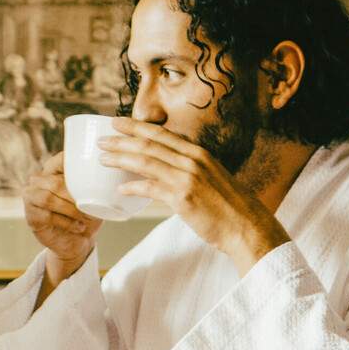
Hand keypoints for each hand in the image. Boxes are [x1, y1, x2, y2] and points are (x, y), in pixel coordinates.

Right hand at [22, 151, 98, 286]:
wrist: (77, 242)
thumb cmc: (85, 215)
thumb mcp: (93, 197)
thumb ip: (94, 183)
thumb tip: (110, 174)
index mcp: (53, 170)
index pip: (59, 160)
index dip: (71, 164)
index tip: (90, 173)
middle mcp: (38, 181)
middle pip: (55, 183)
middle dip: (75, 196)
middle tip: (92, 207)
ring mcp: (31, 197)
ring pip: (49, 198)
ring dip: (70, 209)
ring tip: (86, 218)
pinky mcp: (31, 216)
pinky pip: (48, 216)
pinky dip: (67, 222)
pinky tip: (79, 227)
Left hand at [104, 120, 288, 273]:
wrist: (247, 226)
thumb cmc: (229, 207)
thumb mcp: (212, 178)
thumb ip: (191, 170)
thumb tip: (169, 170)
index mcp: (198, 153)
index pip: (162, 134)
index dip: (136, 127)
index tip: (117, 122)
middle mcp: (192, 160)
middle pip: (149, 144)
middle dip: (122, 139)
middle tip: (101, 139)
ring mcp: (187, 178)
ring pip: (146, 162)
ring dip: (121, 158)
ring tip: (103, 159)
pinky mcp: (183, 198)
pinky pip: (151, 188)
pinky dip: (134, 187)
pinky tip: (120, 190)